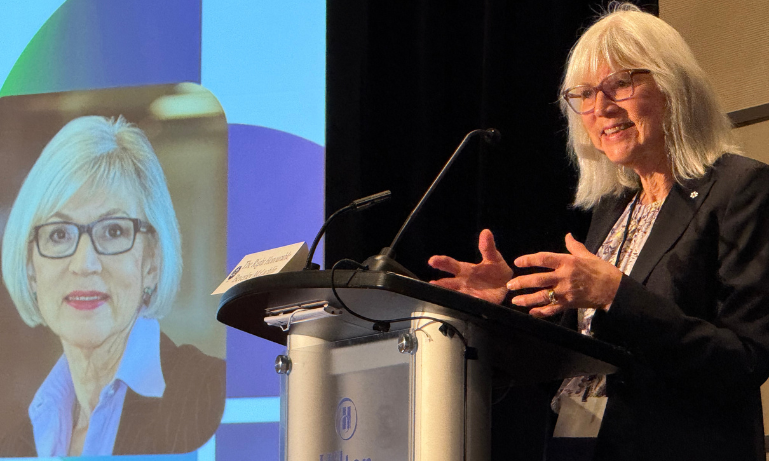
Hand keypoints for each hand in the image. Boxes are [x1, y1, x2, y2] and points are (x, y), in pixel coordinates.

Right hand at [428, 229, 512, 303]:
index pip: (450, 265)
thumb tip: (486, 232)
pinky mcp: (477, 303)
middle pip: (448, 282)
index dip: (441, 262)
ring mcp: (469, 293)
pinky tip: (461, 304)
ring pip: (455, 295)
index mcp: (464, 270)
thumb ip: (488, 247)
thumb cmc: (496, 270)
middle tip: (431, 283)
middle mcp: (463, 282)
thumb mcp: (493, 257)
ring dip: (449, 295)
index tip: (432, 261)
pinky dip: (465, 304)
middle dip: (440, 283)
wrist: (509, 285)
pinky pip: (469, 304)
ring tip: (441, 296)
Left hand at [507, 233, 621, 317]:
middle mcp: (564, 277)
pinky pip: (553, 309)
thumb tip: (568, 235)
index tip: (517, 262)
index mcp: (568, 262)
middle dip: (522, 282)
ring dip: (527, 299)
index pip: (544, 259)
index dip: (529, 260)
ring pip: (543, 296)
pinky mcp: (569, 304)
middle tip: (510, 284)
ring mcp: (566, 292)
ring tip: (515, 300)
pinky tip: (531, 313)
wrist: (614, 289)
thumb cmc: (601, 270)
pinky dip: (542, 312)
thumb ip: (574, 246)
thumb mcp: (587, 256)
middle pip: (539, 280)